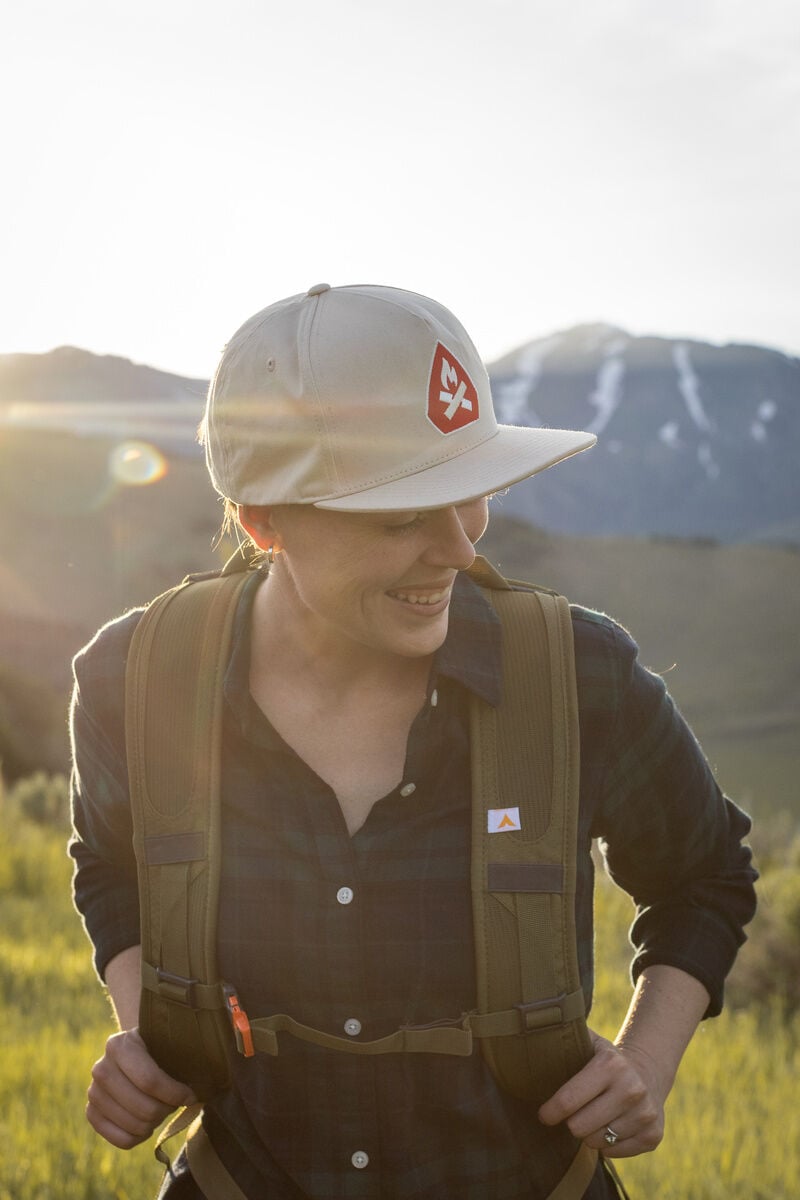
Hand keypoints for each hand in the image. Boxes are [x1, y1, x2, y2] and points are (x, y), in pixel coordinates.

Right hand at [86, 1027, 197, 1148]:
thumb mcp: (167, 1042)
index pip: (149, 1081)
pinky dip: (140, 1137)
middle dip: (167, 1109)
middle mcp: (101, 1067)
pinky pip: (121, 1140)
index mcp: (119, 1045)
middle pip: (144, 1107)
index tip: (192, 1095)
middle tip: (176, 1102)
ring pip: (134, 1126)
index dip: (175, 1093)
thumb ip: (183, 1057)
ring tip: (163, 1109)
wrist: (135, 1052)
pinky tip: (148, 1122)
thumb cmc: (159, 1048)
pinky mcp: (91, 1113)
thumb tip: (204, 1087)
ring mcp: (93, 1092)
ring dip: (155, 1123)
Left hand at [537, 1029, 665, 1156]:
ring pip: (597, 1142)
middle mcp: (631, 1089)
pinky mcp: (654, 1136)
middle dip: (571, 1122)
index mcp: (610, 1065)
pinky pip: (614, 1153)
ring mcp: (645, 1114)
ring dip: (590, 1132)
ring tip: (594, 1116)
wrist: (648, 1072)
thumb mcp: (589, 1042)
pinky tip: (611, 1125)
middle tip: (573, 1113)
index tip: (543, 1114)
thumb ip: (563, 1036)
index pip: (567, 1100)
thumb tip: (526, 1031)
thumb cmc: (605, 1059)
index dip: (549, 1111)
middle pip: (579, 1127)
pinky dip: (607, 1144)